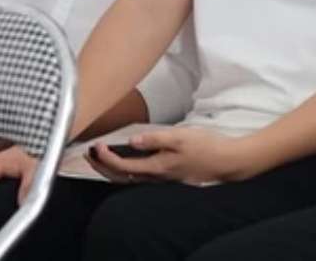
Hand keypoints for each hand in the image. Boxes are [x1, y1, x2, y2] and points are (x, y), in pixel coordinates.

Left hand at [86, 127, 249, 186]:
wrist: (226, 161)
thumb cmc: (206, 147)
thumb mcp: (180, 137)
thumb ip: (155, 138)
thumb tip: (131, 140)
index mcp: (156, 167)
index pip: (122, 167)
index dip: (106, 158)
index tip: (96, 145)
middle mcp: (155, 176)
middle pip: (120, 177)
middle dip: (101, 167)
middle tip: (88, 153)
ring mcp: (161, 177)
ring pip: (128, 178)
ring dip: (111, 168)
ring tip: (100, 156)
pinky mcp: (167, 174)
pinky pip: (138, 175)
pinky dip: (125, 168)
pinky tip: (126, 159)